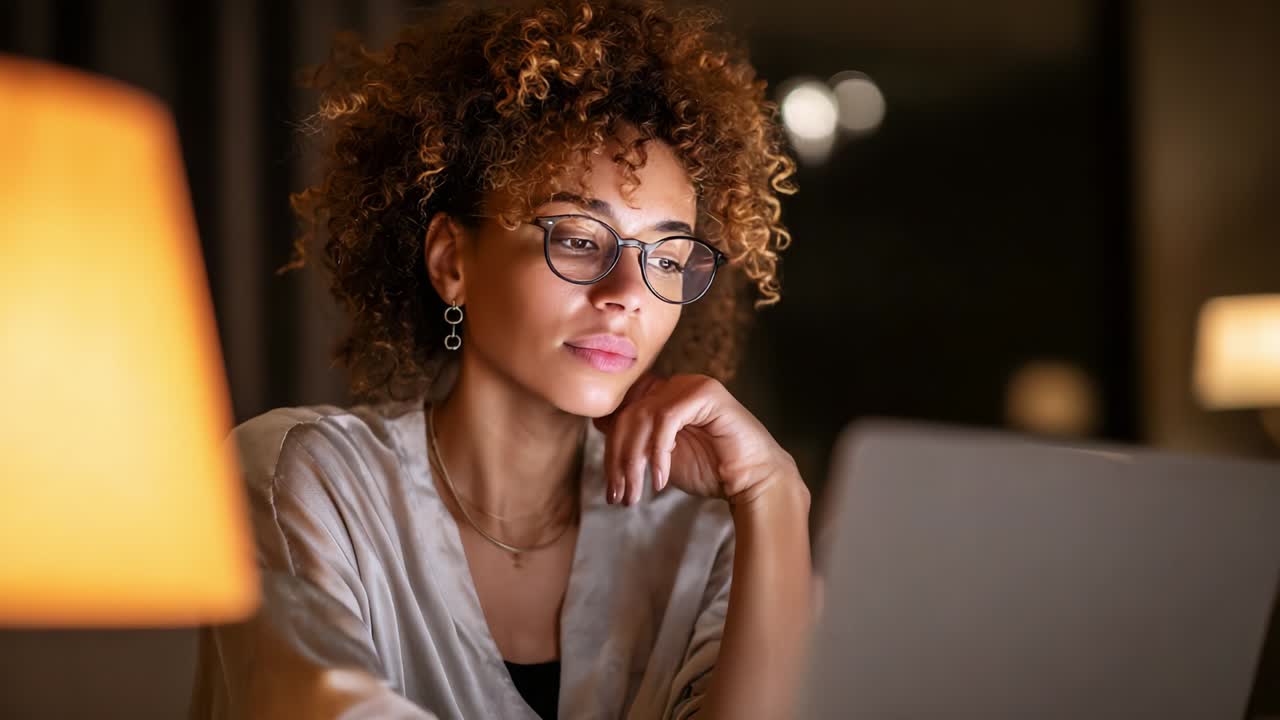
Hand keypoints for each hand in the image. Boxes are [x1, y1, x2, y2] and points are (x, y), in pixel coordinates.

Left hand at [592, 372, 798, 506]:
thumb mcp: (659, 457)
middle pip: (627, 415)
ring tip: (636, 493)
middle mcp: (676, 385)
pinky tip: (660, 479)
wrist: (752, 480)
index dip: (610, 451)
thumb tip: (599, 424)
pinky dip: (658, 452)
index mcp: (664, 395)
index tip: (612, 490)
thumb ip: (635, 441)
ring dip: (634, 461)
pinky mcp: (706, 394)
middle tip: (619, 496)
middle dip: (618, 460)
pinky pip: (666, 419)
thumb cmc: (710, 470)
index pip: (622, 413)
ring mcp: (691, 385)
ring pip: (642, 417)